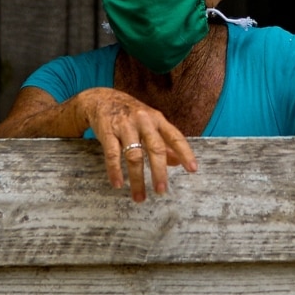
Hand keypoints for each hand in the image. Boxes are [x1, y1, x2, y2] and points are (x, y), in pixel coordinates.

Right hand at [78, 88, 197, 201]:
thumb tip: (178, 162)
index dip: (185, 153)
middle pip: (155, 148)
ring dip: (137, 179)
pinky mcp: (108, 131)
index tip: (192, 169)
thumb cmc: (130, 114)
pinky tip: (118, 184)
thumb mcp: (150, 123)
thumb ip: (164, 142)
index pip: (175, 137)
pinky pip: (112, 154)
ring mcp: (125, 126)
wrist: (101, 98)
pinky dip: (115, 171)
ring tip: (139, 197)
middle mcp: (143, 122)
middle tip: (162, 191)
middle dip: (159, 171)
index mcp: (157, 120)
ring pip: (134, 156)